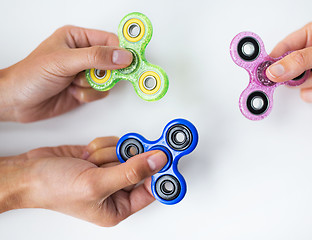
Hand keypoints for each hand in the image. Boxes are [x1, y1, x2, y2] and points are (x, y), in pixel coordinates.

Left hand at [0, 26, 132, 121]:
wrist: (16, 102)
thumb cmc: (30, 75)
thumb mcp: (64, 61)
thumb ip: (96, 57)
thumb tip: (122, 56)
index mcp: (77, 38)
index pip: (109, 41)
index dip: (120, 52)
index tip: (127, 62)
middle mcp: (82, 55)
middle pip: (112, 61)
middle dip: (105, 72)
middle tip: (95, 76)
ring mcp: (84, 73)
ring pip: (108, 79)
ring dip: (94, 85)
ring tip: (74, 83)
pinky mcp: (84, 89)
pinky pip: (100, 92)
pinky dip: (89, 95)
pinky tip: (73, 92)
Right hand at [0, 137, 166, 226]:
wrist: (29, 172)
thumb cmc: (53, 189)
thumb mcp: (96, 184)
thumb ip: (130, 172)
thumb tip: (158, 161)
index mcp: (119, 206)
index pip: (152, 188)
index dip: (161, 172)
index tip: (168, 155)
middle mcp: (117, 189)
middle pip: (141, 165)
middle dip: (122, 159)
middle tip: (109, 161)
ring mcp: (111, 170)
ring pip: (128, 150)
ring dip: (108, 152)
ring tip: (89, 163)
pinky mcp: (104, 156)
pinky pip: (116, 142)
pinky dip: (102, 145)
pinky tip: (86, 155)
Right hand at [265, 21, 311, 103]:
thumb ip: (299, 60)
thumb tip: (274, 70)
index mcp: (310, 36)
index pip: (282, 48)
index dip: (272, 60)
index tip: (264, 71)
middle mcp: (310, 54)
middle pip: (285, 68)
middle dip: (295, 74)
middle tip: (301, 74)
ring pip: (296, 84)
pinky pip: (307, 96)